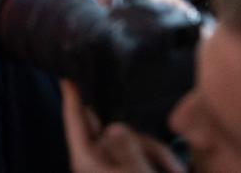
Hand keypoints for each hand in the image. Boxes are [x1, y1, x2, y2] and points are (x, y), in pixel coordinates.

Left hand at [62, 80, 183, 172]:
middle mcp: (97, 164)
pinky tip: (174, 171)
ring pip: (135, 145)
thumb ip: (128, 147)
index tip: (66, 77)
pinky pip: (143, 158)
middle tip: (169, 167)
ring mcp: (114, 169)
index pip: (77, 124)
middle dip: (141, 142)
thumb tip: (115, 127)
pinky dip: (159, 164)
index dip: (72, 100)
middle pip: (113, 133)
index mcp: (88, 161)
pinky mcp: (129, 170)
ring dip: (158, 157)